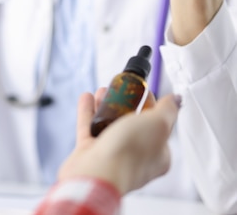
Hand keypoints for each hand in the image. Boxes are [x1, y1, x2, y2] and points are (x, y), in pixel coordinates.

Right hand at [58, 91, 179, 194]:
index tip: (142, 90)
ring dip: (105, 105)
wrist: (98, 173)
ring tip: (101, 89)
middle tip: (120, 88)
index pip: (157, 125)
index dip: (150, 105)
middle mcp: (134, 155)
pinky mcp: (90, 152)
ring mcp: (111, 154)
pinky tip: (86, 97)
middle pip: (131, 123)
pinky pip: (88, 127)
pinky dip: (88, 111)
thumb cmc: (130, 153)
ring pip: (109, 124)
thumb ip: (168, 109)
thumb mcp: (159, 124)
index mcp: (158, 153)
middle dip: (124, 104)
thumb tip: (175, 99)